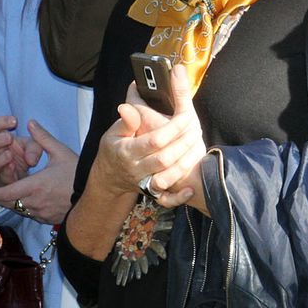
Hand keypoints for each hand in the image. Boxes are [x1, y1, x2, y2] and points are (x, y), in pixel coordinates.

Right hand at [0, 115, 34, 185]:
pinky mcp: (2, 181)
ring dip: (0, 159)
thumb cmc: (27, 154)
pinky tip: (13, 167)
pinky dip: (7, 173)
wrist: (29, 175)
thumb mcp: (34, 145)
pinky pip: (1, 178)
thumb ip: (35, 146)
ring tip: (10, 154)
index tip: (15, 121)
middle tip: (9, 137)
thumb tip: (31, 159)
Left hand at [0, 120, 78, 223]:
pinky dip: (24, 207)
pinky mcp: (47, 219)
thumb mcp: (62, 153)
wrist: (96, 195)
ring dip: (11, 202)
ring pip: (18, 209)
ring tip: (7, 194)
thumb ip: (43, 138)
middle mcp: (34, 202)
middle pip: (7, 203)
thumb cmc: (79, 174)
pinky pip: (30, 214)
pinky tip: (28, 200)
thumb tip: (30, 123)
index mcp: (34, 186)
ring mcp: (40, 213)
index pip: (5, 193)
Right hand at [92, 65, 204, 211]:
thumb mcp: (114, 133)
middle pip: (164, 159)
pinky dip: (178, 198)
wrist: (109, 178)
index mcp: (128, 151)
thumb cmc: (115, 149)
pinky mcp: (151, 193)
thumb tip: (127, 107)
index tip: (186, 116)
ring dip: (185, 165)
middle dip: (183, 144)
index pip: (154, 140)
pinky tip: (190, 190)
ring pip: (167, 178)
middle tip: (197, 129)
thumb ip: (126, 121)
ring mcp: (144, 183)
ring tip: (198, 147)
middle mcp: (136, 169)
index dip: (173, 128)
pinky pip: (165, 200)